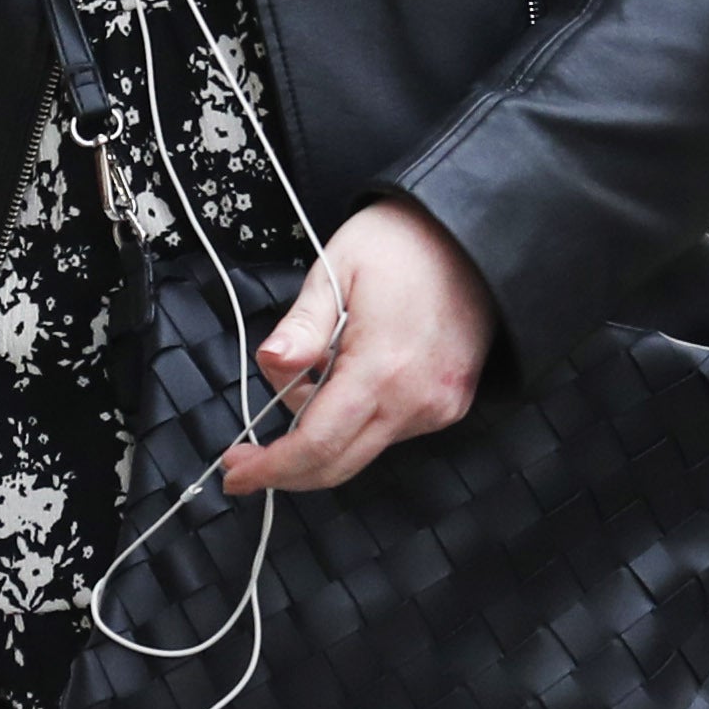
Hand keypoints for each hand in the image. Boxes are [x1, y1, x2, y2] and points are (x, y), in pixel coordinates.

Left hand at [225, 198, 492, 494]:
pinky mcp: (451, 405)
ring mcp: (438, 407)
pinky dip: (357, 418)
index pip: (316, 445)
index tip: (236, 473)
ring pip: (361, 449)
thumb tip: (271, 361)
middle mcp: (416, 401)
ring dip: (324, 429)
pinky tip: (351, 373)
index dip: (271, 467)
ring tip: (318, 366)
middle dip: (287, 465)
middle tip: (250, 451)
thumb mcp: (336, 268)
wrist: (471, 235)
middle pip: (337, 465)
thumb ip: (302, 326)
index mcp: (382, 368)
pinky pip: (390, 432)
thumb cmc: (402, 243)